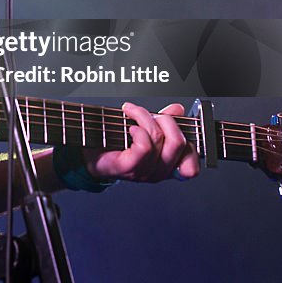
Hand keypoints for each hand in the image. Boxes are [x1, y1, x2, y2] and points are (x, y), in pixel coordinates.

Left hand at [84, 102, 199, 182]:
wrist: (90, 153)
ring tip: (132, 113)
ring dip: (145, 117)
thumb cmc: (117, 141)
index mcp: (168, 166)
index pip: (191, 167)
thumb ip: (164, 120)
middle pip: (179, 143)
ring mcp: (144, 172)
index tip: (178, 127)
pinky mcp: (129, 168)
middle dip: (165, 120)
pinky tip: (129, 127)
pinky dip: (138, 130)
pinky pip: (144, 147)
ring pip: (159, 138)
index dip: (191, 147)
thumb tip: (178, 110)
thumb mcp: (145, 127)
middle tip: (150, 114)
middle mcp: (159, 172)